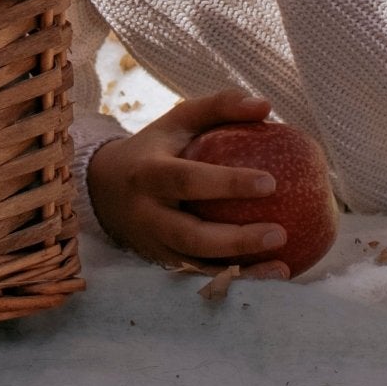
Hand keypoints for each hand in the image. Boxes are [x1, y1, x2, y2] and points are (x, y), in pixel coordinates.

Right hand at [85, 91, 292, 277]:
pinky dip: (236, 279)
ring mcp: (154, 243)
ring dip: (240, 270)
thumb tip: (265, 106)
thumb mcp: (177, 120)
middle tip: (279, 233)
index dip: (227, 183)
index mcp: (149, 173)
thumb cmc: (155, 148)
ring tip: (283, 266)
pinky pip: (201, 276)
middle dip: (235, 240)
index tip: (270, 182)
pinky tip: (271, 275)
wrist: (103, 188)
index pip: (187, 179)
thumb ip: (218, 108)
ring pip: (197, 265)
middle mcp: (148, 213)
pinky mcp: (164, 262)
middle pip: (190, 235)